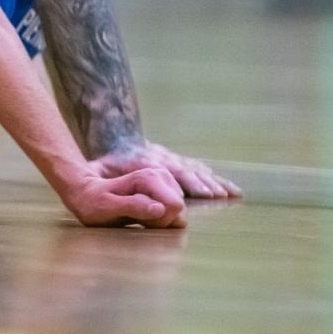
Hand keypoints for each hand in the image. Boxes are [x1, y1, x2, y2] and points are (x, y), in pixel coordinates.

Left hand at [59, 166, 186, 227]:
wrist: (84, 192)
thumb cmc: (92, 202)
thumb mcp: (105, 207)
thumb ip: (132, 206)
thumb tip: (160, 209)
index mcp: (147, 177)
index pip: (174, 205)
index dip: (160, 219)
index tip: (138, 219)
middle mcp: (159, 174)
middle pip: (178, 208)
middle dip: (162, 219)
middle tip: (136, 218)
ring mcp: (163, 181)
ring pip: (178, 211)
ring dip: (161, 219)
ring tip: (137, 215)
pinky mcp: (164, 189)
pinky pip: (174, 211)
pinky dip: (162, 217)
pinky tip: (144, 215)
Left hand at [91, 139, 241, 199]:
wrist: (116, 136)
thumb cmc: (109, 161)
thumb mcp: (102, 169)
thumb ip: (112, 181)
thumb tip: (122, 197)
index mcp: (144, 160)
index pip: (168, 172)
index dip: (186, 182)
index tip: (202, 193)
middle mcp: (162, 157)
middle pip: (185, 170)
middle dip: (203, 183)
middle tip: (218, 195)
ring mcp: (171, 157)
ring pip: (194, 169)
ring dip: (212, 181)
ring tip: (230, 194)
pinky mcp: (177, 161)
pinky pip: (197, 169)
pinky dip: (212, 178)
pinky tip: (226, 187)